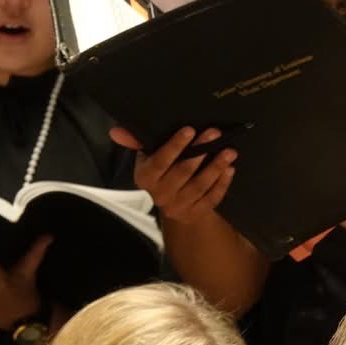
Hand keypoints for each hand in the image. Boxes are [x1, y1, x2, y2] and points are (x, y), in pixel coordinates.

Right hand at [114, 126, 237, 225]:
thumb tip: (115, 131)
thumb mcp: (148, 155)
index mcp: (145, 178)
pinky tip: (230, 170)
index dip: (175, 146)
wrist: (174, 201)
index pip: (160, 161)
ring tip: (229, 151)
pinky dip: (222, 184)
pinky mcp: (195, 214)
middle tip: (215, 134)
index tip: (190, 130)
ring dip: (215, 167)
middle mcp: (159, 195)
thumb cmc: (161, 169)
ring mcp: (178, 207)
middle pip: (183, 172)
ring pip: (199, 186)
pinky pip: (211, 199)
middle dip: (200, 151)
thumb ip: (136, 142)